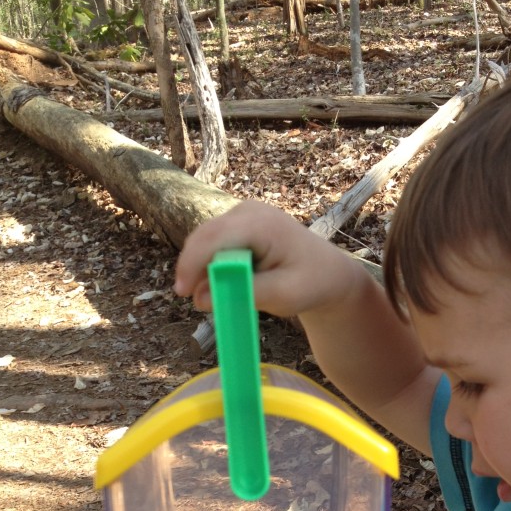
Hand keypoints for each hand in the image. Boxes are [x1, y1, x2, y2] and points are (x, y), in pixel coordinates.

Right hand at [175, 200, 364, 317]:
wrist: (328, 273)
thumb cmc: (311, 284)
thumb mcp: (282, 295)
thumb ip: (243, 293)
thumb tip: (200, 298)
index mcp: (263, 224)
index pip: (215, 237)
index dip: (193, 262)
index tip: (182, 292)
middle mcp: (249, 211)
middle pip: (205, 236)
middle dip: (193, 268)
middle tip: (189, 298)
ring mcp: (243, 214)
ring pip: (206, 241)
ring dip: (203, 268)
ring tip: (214, 296)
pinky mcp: (239, 224)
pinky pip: (215, 244)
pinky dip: (212, 265)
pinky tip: (223, 284)